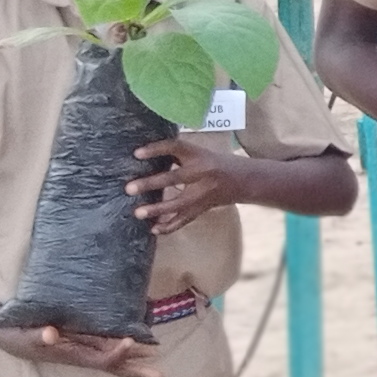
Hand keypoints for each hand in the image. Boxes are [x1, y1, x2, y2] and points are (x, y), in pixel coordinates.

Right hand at [0, 321, 163, 376]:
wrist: (7, 335)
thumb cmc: (17, 335)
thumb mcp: (26, 334)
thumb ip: (38, 335)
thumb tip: (51, 334)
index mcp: (73, 356)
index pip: (101, 360)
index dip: (117, 355)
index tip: (130, 341)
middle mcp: (81, 356)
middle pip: (114, 366)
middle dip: (136, 371)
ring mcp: (81, 349)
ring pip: (112, 357)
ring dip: (133, 358)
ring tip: (155, 356)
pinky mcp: (79, 341)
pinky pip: (105, 345)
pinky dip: (120, 345)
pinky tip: (133, 340)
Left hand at [127, 137, 246, 233]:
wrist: (247, 180)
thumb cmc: (217, 163)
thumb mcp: (201, 153)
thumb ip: (179, 154)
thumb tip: (144, 155)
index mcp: (199, 155)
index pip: (176, 148)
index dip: (156, 149)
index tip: (136, 153)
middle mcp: (202, 173)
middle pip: (175, 178)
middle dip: (151, 183)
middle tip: (129, 188)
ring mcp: (204, 193)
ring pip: (179, 203)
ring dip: (157, 209)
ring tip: (138, 213)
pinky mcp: (203, 208)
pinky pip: (185, 219)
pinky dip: (169, 226)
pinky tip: (154, 229)